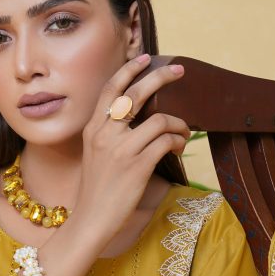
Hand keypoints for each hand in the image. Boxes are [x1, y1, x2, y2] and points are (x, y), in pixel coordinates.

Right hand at [71, 54, 189, 239]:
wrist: (92, 218)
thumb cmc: (98, 188)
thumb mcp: (96, 153)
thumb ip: (111, 133)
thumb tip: (141, 118)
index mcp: (93, 128)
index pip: (111, 89)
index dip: (129, 70)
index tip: (145, 58)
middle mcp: (105, 134)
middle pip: (136, 94)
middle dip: (161, 77)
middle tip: (180, 71)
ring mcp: (121, 149)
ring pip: (160, 119)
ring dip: (178, 123)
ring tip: (182, 132)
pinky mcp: (137, 165)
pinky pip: (166, 141)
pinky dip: (177, 140)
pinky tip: (178, 147)